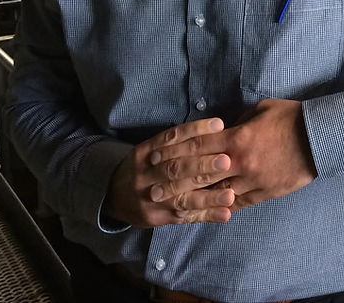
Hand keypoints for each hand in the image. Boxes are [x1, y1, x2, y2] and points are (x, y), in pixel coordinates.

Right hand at [103, 117, 235, 227]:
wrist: (113, 195)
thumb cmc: (144, 167)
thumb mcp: (150, 150)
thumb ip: (177, 142)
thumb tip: (217, 127)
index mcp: (144, 152)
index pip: (171, 138)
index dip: (196, 130)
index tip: (219, 125)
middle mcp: (145, 175)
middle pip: (175, 169)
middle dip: (202, 165)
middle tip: (226, 161)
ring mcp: (151, 200)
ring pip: (181, 197)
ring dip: (208, 197)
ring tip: (230, 194)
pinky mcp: (157, 218)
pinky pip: (184, 217)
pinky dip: (206, 215)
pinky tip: (225, 214)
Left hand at [159, 99, 317, 211]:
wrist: (321, 138)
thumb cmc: (291, 117)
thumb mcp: (262, 108)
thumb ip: (238, 120)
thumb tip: (222, 127)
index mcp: (238, 138)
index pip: (197, 145)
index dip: (173, 152)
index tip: (155, 157)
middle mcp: (240, 162)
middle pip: (200, 174)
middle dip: (174, 181)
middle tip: (154, 188)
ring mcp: (253, 180)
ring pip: (216, 193)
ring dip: (193, 199)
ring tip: (174, 204)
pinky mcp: (265, 193)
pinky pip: (239, 202)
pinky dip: (222, 206)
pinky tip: (208, 209)